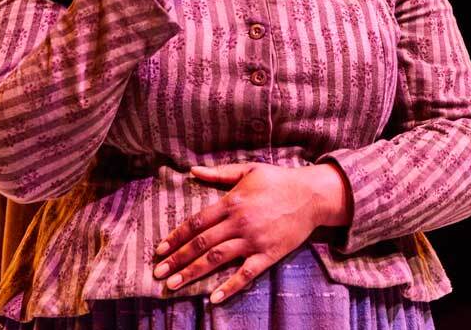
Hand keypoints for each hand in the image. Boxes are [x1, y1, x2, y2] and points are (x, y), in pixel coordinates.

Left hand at [151, 162, 351, 303]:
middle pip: (201, 244)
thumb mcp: (248, 170)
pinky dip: (229, 287)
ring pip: (217, 260)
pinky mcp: (268, 254)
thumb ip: (219, 174)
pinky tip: (213, 299)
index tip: (160, 250)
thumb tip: (193, 171)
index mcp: (232, 202)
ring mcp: (254, 241)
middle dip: (177, 259)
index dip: (176, 237)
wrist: (312, 195)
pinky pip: (246, 274)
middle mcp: (239, 223)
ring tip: (174, 285)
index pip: (196, 223)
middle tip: (158, 273)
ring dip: (193, 273)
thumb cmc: (278, 180)